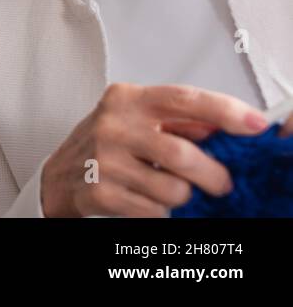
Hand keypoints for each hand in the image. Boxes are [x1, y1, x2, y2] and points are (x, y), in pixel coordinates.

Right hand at [39, 82, 267, 217]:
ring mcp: (103, 159)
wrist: (57, 177)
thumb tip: (222, 127)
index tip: (254, 124)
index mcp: (126, 99)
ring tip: (169, 191)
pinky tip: (147, 201)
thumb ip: (176, 120)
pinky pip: (154, 212)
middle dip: (213, 176)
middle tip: (221, 184)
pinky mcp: (99, 192)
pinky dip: (161, 212)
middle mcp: (112, 125)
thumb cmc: (103, 145)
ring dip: (183, 198)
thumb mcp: (134, 119)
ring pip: (173, 190)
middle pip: (183, 154)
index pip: (183, 98)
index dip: (224, 110)